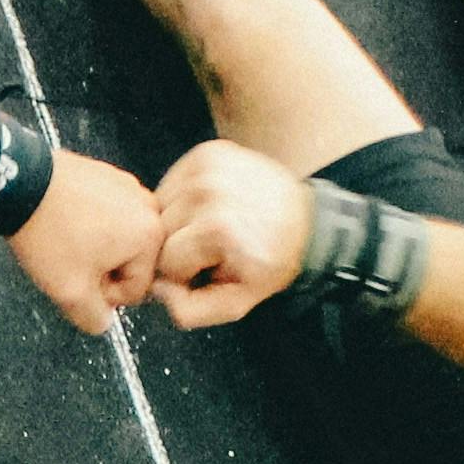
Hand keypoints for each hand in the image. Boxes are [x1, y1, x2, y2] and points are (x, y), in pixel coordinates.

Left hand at [7, 151, 164, 330]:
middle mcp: (147, 208)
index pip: (136, 291)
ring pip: (117, 241)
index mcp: (150, 236)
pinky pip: (104, 216)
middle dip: (100, 270)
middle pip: (130, 264)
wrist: (19, 186)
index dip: (103, 295)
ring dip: (93, 249)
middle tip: (71, 262)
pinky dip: (87, 224)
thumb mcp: (70, 293)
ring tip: (66, 241)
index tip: (79, 280)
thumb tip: (102, 322)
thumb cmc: (48, 231)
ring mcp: (127, 188)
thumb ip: (94, 319)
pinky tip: (64, 223)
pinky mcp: (108, 177)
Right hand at [149, 139, 314, 327]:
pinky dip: (185, 198)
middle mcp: (209, 191)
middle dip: (179, 245)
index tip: (207, 268)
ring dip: (180, 221)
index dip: (183, 272)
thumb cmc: (272, 261)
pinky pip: (173, 183)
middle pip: (160, 232)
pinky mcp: (208, 152)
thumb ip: (188, 310)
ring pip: (162, 206)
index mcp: (217, 228)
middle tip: (211, 248)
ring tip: (213, 227)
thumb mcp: (235, 303)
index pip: (165, 261)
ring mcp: (208, 167)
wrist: (304, 222)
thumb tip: (158, 289)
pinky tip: (211, 207)